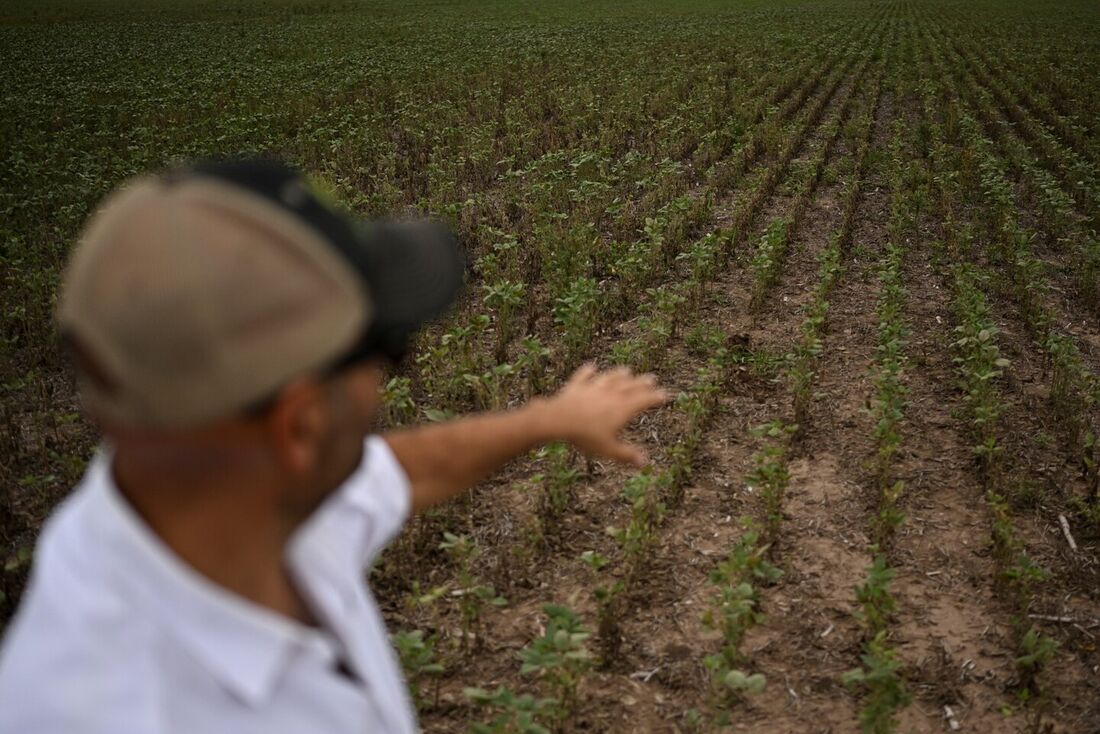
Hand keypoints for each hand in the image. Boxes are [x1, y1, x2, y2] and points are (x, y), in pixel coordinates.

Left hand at [543, 363, 669, 465]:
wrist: (559, 419)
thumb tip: (644, 463)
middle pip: (630, 386)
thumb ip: (626, 455)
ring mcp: (593, 388)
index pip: (644, 400)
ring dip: (619, 374)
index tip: (665, 394)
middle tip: (651, 378)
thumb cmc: (585, 436)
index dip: (655, 397)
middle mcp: (610, 394)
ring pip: (610, 378)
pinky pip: (584, 376)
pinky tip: (591, 367)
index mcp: (622, 408)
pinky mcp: (576, 387)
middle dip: (642, 382)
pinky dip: (588, 371)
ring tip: (626, 370)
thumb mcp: (608, 449)